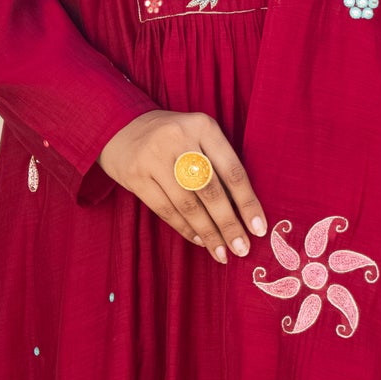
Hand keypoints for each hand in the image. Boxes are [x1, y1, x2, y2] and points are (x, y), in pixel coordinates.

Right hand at [98, 108, 266, 264]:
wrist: (120, 127)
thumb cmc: (173, 138)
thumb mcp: (198, 137)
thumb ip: (219, 164)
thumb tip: (244, 212)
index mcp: (203, 126)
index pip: (232, 170)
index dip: (247, 203)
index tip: (259, 229)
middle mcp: (179, 139)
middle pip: (211, 191)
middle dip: (229, 224)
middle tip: (242, 249)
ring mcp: (154, 158)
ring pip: (188, 204)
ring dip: (208, 233)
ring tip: (222, 253)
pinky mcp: (136, 176)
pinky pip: (165, 210)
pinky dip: (185, 228)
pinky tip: (200, 240)